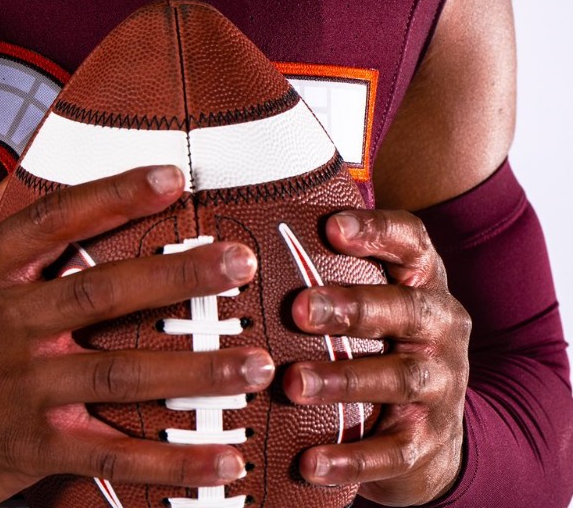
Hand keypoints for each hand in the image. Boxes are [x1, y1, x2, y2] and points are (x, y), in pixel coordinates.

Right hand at [0, 165, 274, 507]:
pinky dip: (171, 461)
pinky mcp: (26, 448)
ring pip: (120, 372)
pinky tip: (222, 457)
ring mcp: (17, 387)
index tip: (171, 175)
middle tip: (240, 261)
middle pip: (103, 289)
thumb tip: (9, 177)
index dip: (115, 194)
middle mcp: (3, 322)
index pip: (54, 219)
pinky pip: (111, 455)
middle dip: (179, 274)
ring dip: (195, 368)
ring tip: (255, 360)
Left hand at [283, 208, 470, 503]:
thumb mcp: (369, 294)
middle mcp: (440, 325)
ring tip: (294, 385)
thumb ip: (324, 259)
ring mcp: (442, 385)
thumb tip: (240, 220)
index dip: (375, 231)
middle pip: (405, 309)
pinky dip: (353, 459)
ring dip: (344, 380)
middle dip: (352, 307)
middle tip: (298, 308)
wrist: (433, 430)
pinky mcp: (430, 441)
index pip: (410, 241)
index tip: (331, 227)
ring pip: (400, 378)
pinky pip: (395, 452)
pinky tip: (311, 462)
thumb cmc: (377, 340)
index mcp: (422, 279)